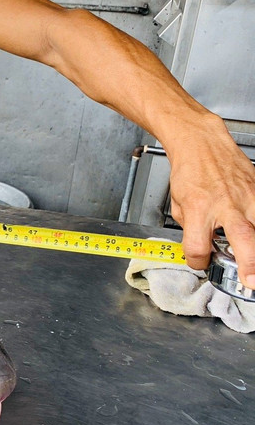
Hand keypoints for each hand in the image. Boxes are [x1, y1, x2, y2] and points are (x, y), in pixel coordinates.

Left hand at [168, 128, 254, 288]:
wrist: (202, 143)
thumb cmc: (189, 171)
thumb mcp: (178, 203)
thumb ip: (190, 226)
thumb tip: (201, 245)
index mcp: (198, 208)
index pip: (198, 247)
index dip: (196, 261)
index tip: (199, 262)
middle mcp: (225, 204)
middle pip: (242, 238)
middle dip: (249, 263)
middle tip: (251, 281)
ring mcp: (246, 197)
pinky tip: (253, 235)